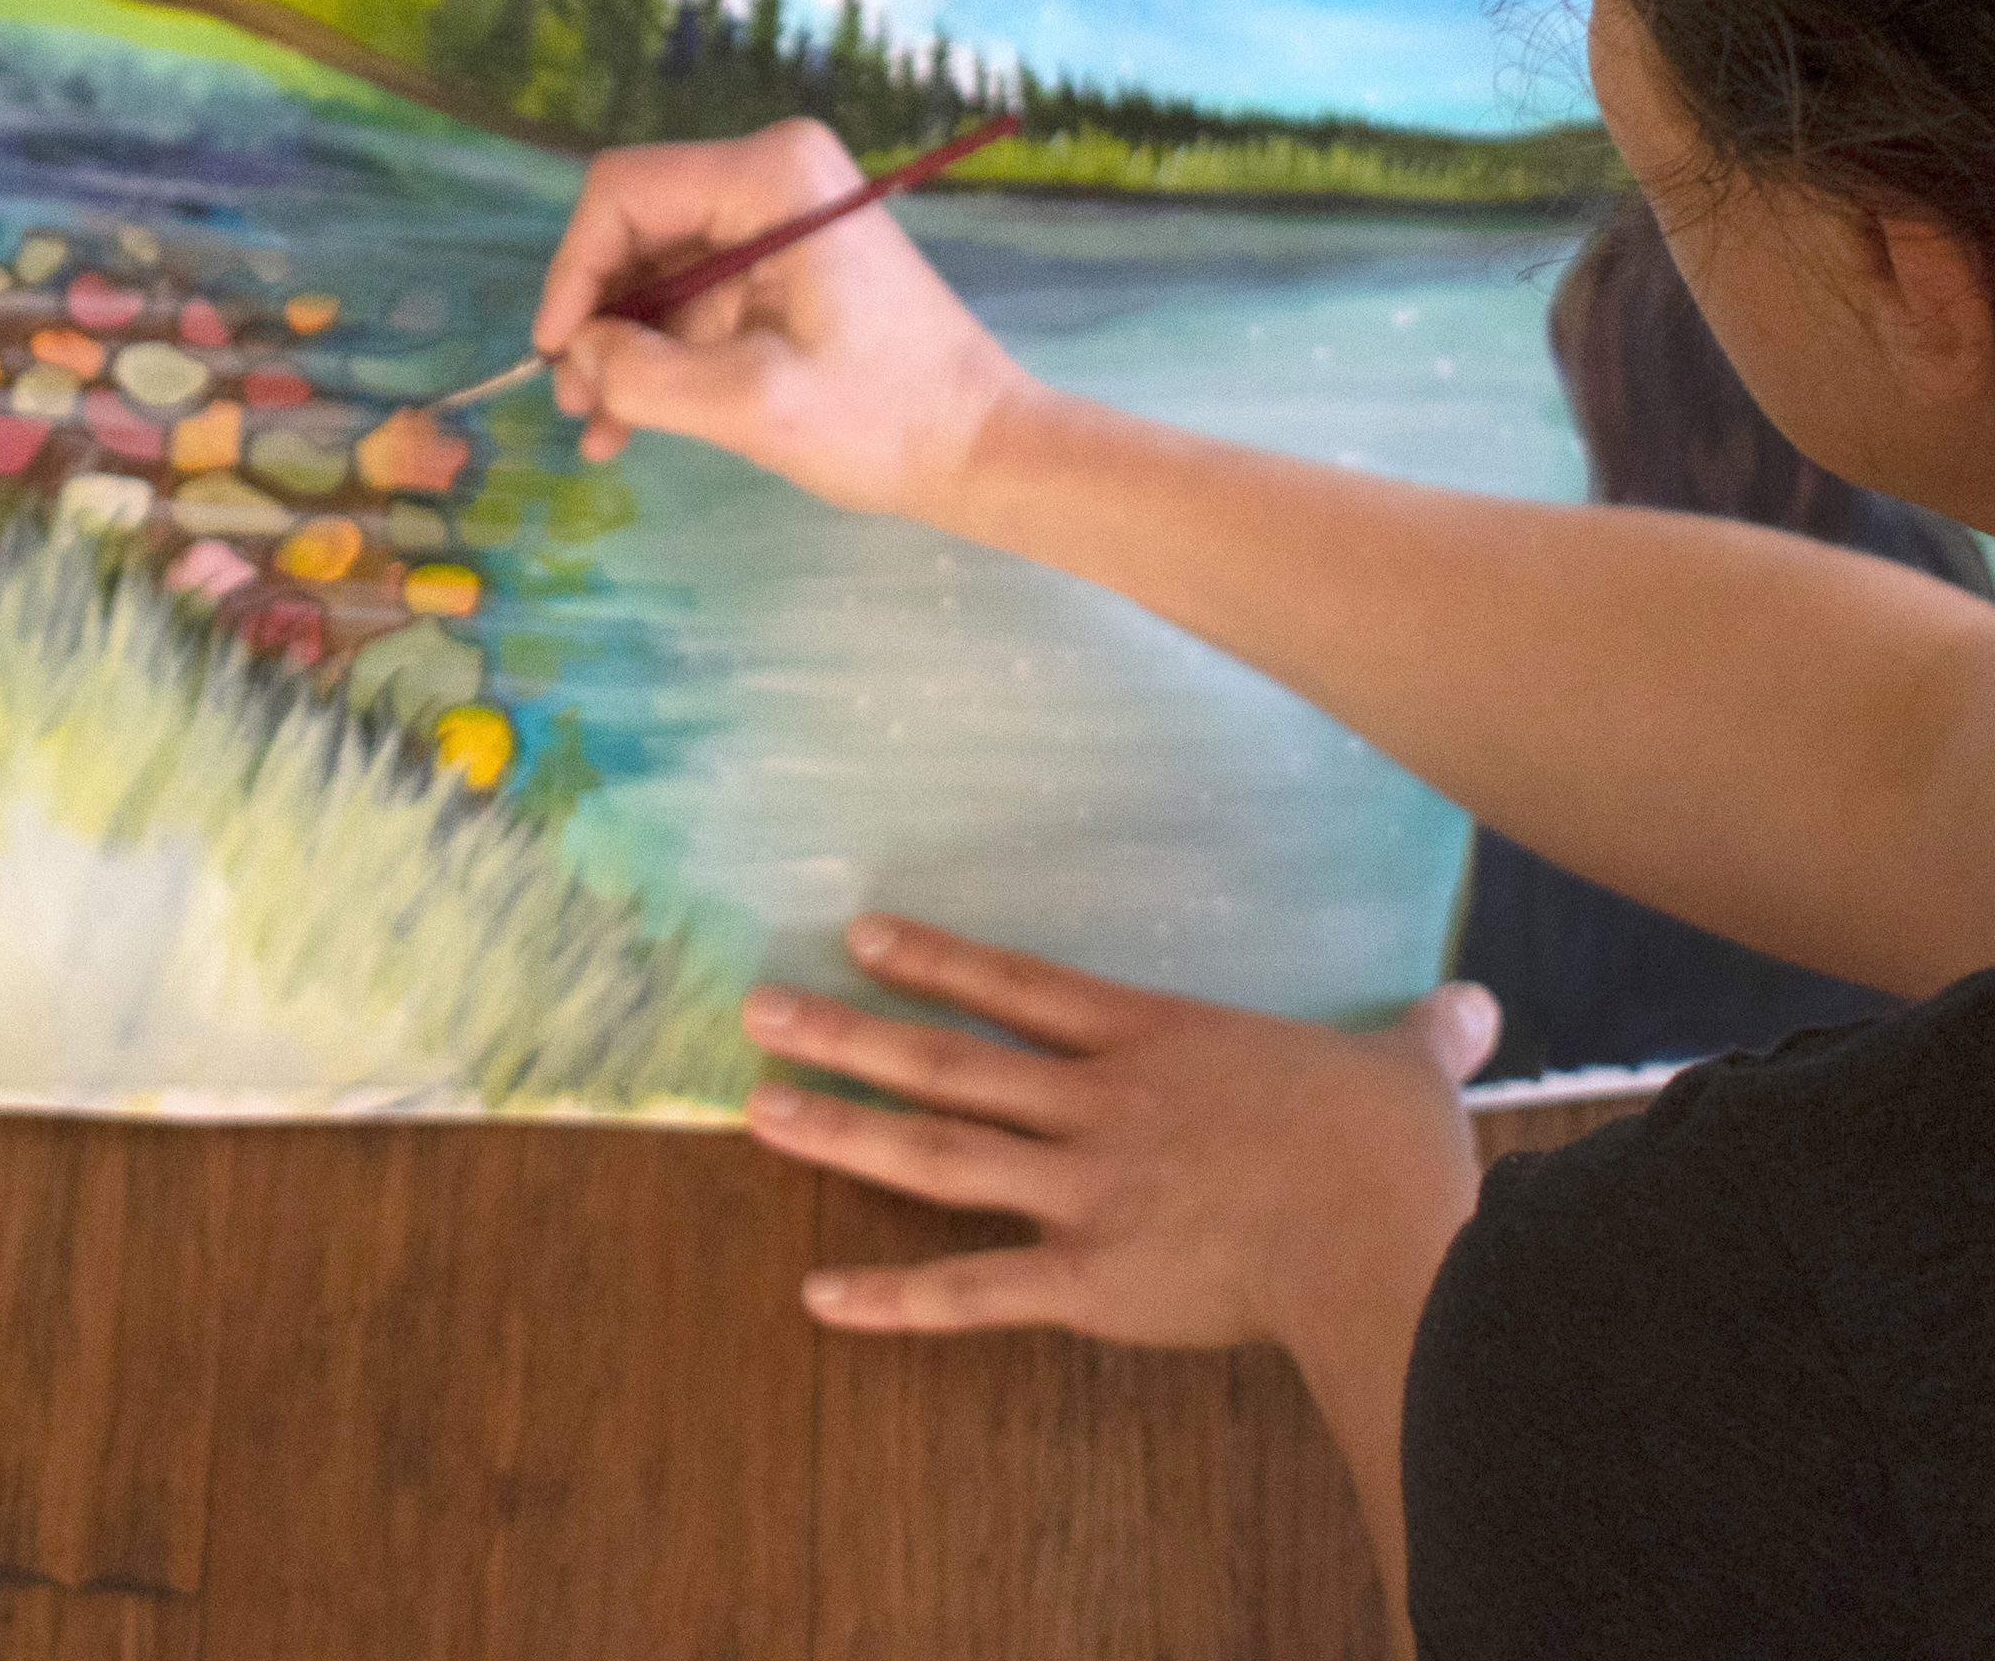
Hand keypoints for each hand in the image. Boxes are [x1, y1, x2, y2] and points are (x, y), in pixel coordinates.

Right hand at [531, 118, 1027, 516]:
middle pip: (636, 228)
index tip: (557, 350)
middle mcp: (772, 176)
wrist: (981, 448)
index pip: (624, 191)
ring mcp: (778, 221)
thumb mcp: (752, 404)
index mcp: (772, 176)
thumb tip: (576, 354)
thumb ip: (645, 376)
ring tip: (599, 430)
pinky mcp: (783, 267)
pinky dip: (660, 355)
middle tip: (574, 400)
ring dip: (621, 348)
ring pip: (657, 272)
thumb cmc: (885, 419)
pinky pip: (694, 300)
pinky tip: (628, 425)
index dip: (574, 269)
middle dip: (597, 316)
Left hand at [740, 915, 1496, 1356]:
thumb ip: (1420, 1036)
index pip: (1018, 987)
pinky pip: (973, 1293)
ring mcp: (1084, 1190)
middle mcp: (1097, 1104)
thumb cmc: (1388, 1153)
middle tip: (756, 1013)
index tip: (859, 935)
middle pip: (946, 1062)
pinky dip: (894, 1301)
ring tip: (758, 1114)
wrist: (1386, 1241)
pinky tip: (818, 1301)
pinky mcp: (1090, 1281)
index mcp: (1153, 1041)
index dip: (936, 959)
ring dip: (845, 1134)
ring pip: (938, 1155)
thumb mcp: (1403, 1072)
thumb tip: (1479, 1007)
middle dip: (846, 1035)